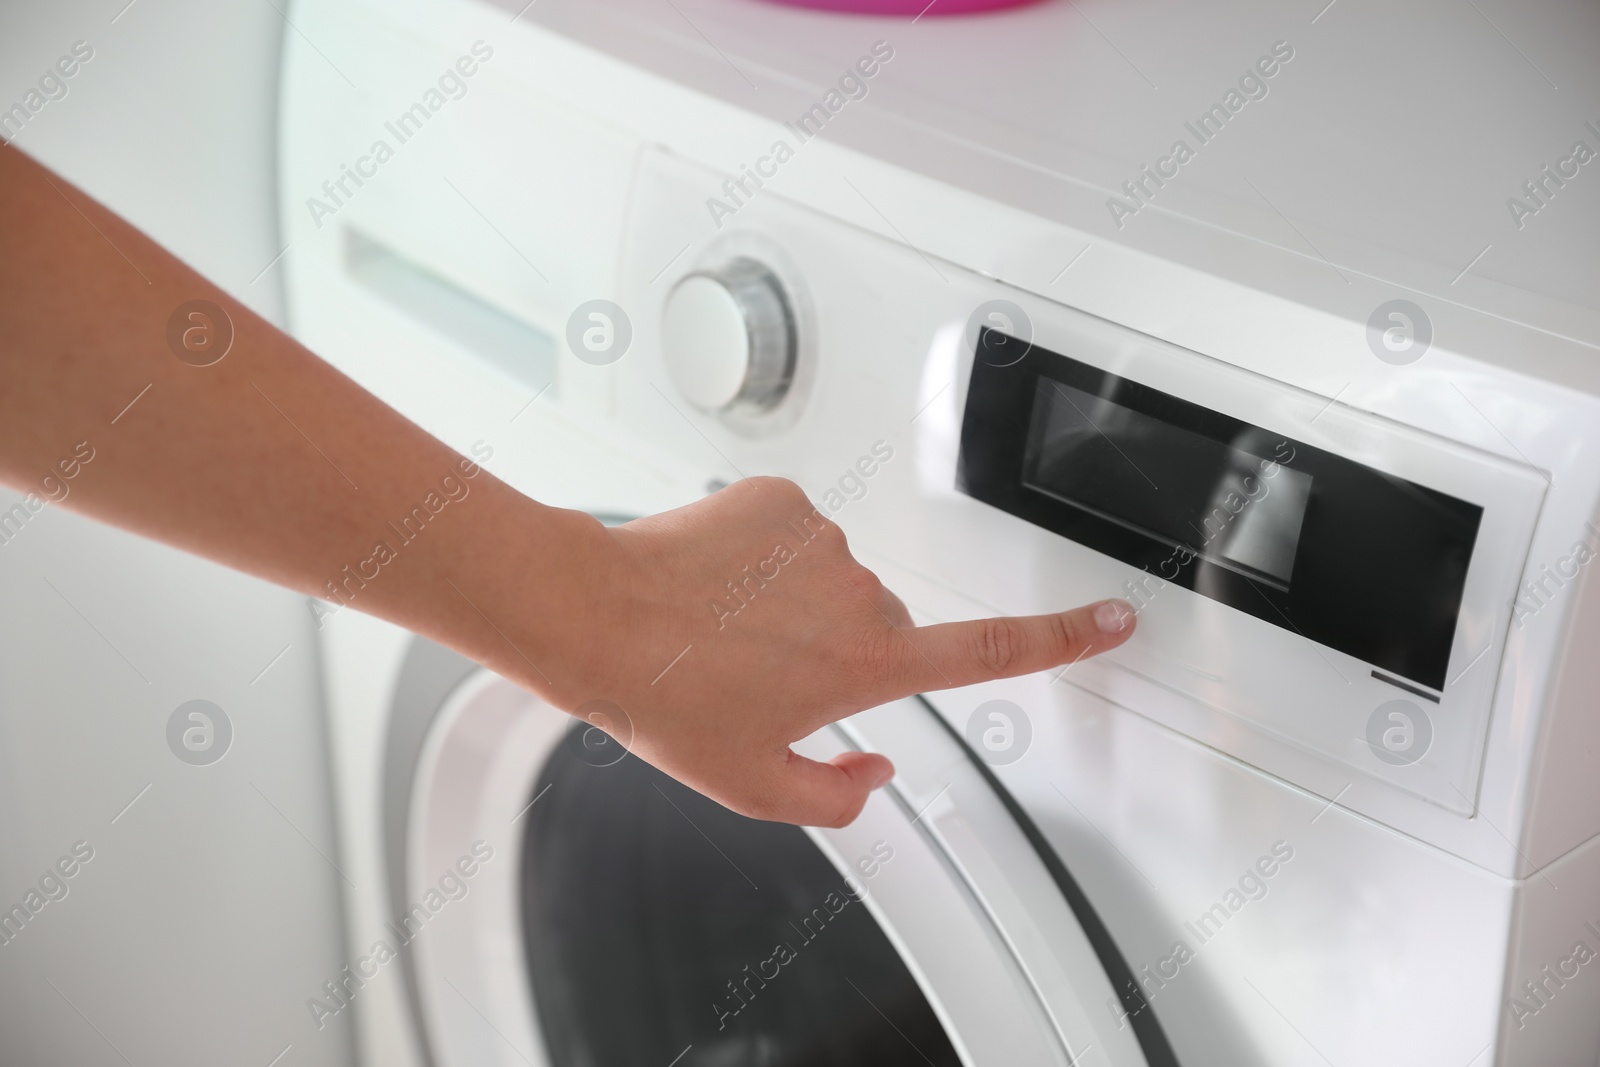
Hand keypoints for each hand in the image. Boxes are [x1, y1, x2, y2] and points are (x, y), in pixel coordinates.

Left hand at [543, 476, 1135, 826]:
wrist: (595, 616)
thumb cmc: (667, 699)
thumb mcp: (751, 787)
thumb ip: (835, 797)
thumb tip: (872, 776)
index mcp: (869, 664)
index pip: (990, 651)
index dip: (1063, 638)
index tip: (1113, 617)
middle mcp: (860, 593)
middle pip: (878, 625)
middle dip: (834, 649)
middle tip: (754, 669)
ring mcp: (822, 539)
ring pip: (829, 578)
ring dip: (790, 601)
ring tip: (721, 626)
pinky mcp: (780, 498)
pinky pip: (789, 534)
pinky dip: (760, 556)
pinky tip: (712, 583)